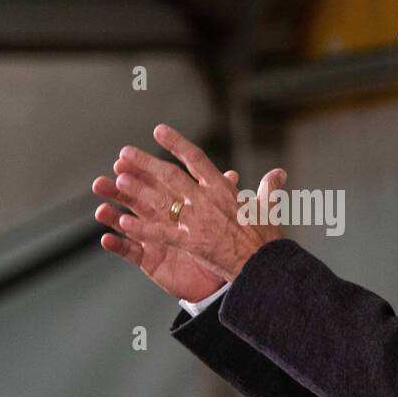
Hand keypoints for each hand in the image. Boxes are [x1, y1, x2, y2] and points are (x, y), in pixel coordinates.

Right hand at [92, 166, 238, 303]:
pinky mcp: (149, 260)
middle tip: (104, 178)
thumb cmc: (219, 243)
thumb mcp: (222, 216)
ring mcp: (153, 239)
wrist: (219, 276)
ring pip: (127, 223)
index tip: (125, 156)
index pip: (156, 183)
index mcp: (176, 204)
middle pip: (136, 199)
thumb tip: (232, 175)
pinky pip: (131, 252)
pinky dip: (118, 245)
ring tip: (100, 207)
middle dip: (121, 187)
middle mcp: (161, 219)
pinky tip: (106, 238)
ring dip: (112, 215)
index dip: (142, 169)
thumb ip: (222, 194)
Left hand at [99, 124, 286, 282]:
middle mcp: (206, 201)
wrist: (264, 265)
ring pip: (161, 201)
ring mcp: (197, 221)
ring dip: (138, 190)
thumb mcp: (270, 208)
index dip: (176, 143)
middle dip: (145, 163)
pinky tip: (124, 221)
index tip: (158, 131)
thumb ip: (270, 187)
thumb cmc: (267, 239)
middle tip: (124, 153)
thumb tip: (279, 173)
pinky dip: (142, 228)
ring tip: (118, 180)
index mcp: (223, 189)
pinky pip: (161, 233)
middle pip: (170, 176)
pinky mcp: (191, 243)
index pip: (196, 159)